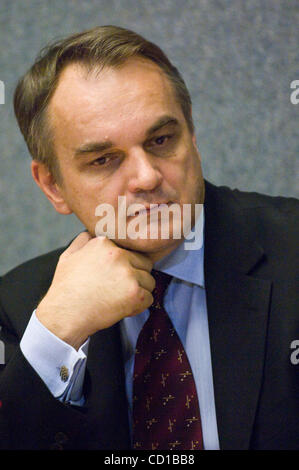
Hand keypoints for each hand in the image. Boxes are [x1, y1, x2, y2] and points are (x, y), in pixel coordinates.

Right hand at [36, 232, 154, 348]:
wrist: (64, 316)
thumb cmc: (65, 288)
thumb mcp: (68, 256)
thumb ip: (83, 241)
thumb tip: (91, 233)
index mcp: (104, 243)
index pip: (130, 251)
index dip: (125, 266)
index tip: (113, 277)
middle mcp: (118, 255)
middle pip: (144, 264)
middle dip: (136, 277)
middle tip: (118, 289)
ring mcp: (128, 274)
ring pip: (149, 281)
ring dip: (139, 291)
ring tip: (119, 298)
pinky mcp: (135, 293)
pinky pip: (149, 298)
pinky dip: (139, 306)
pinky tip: (122, 308)